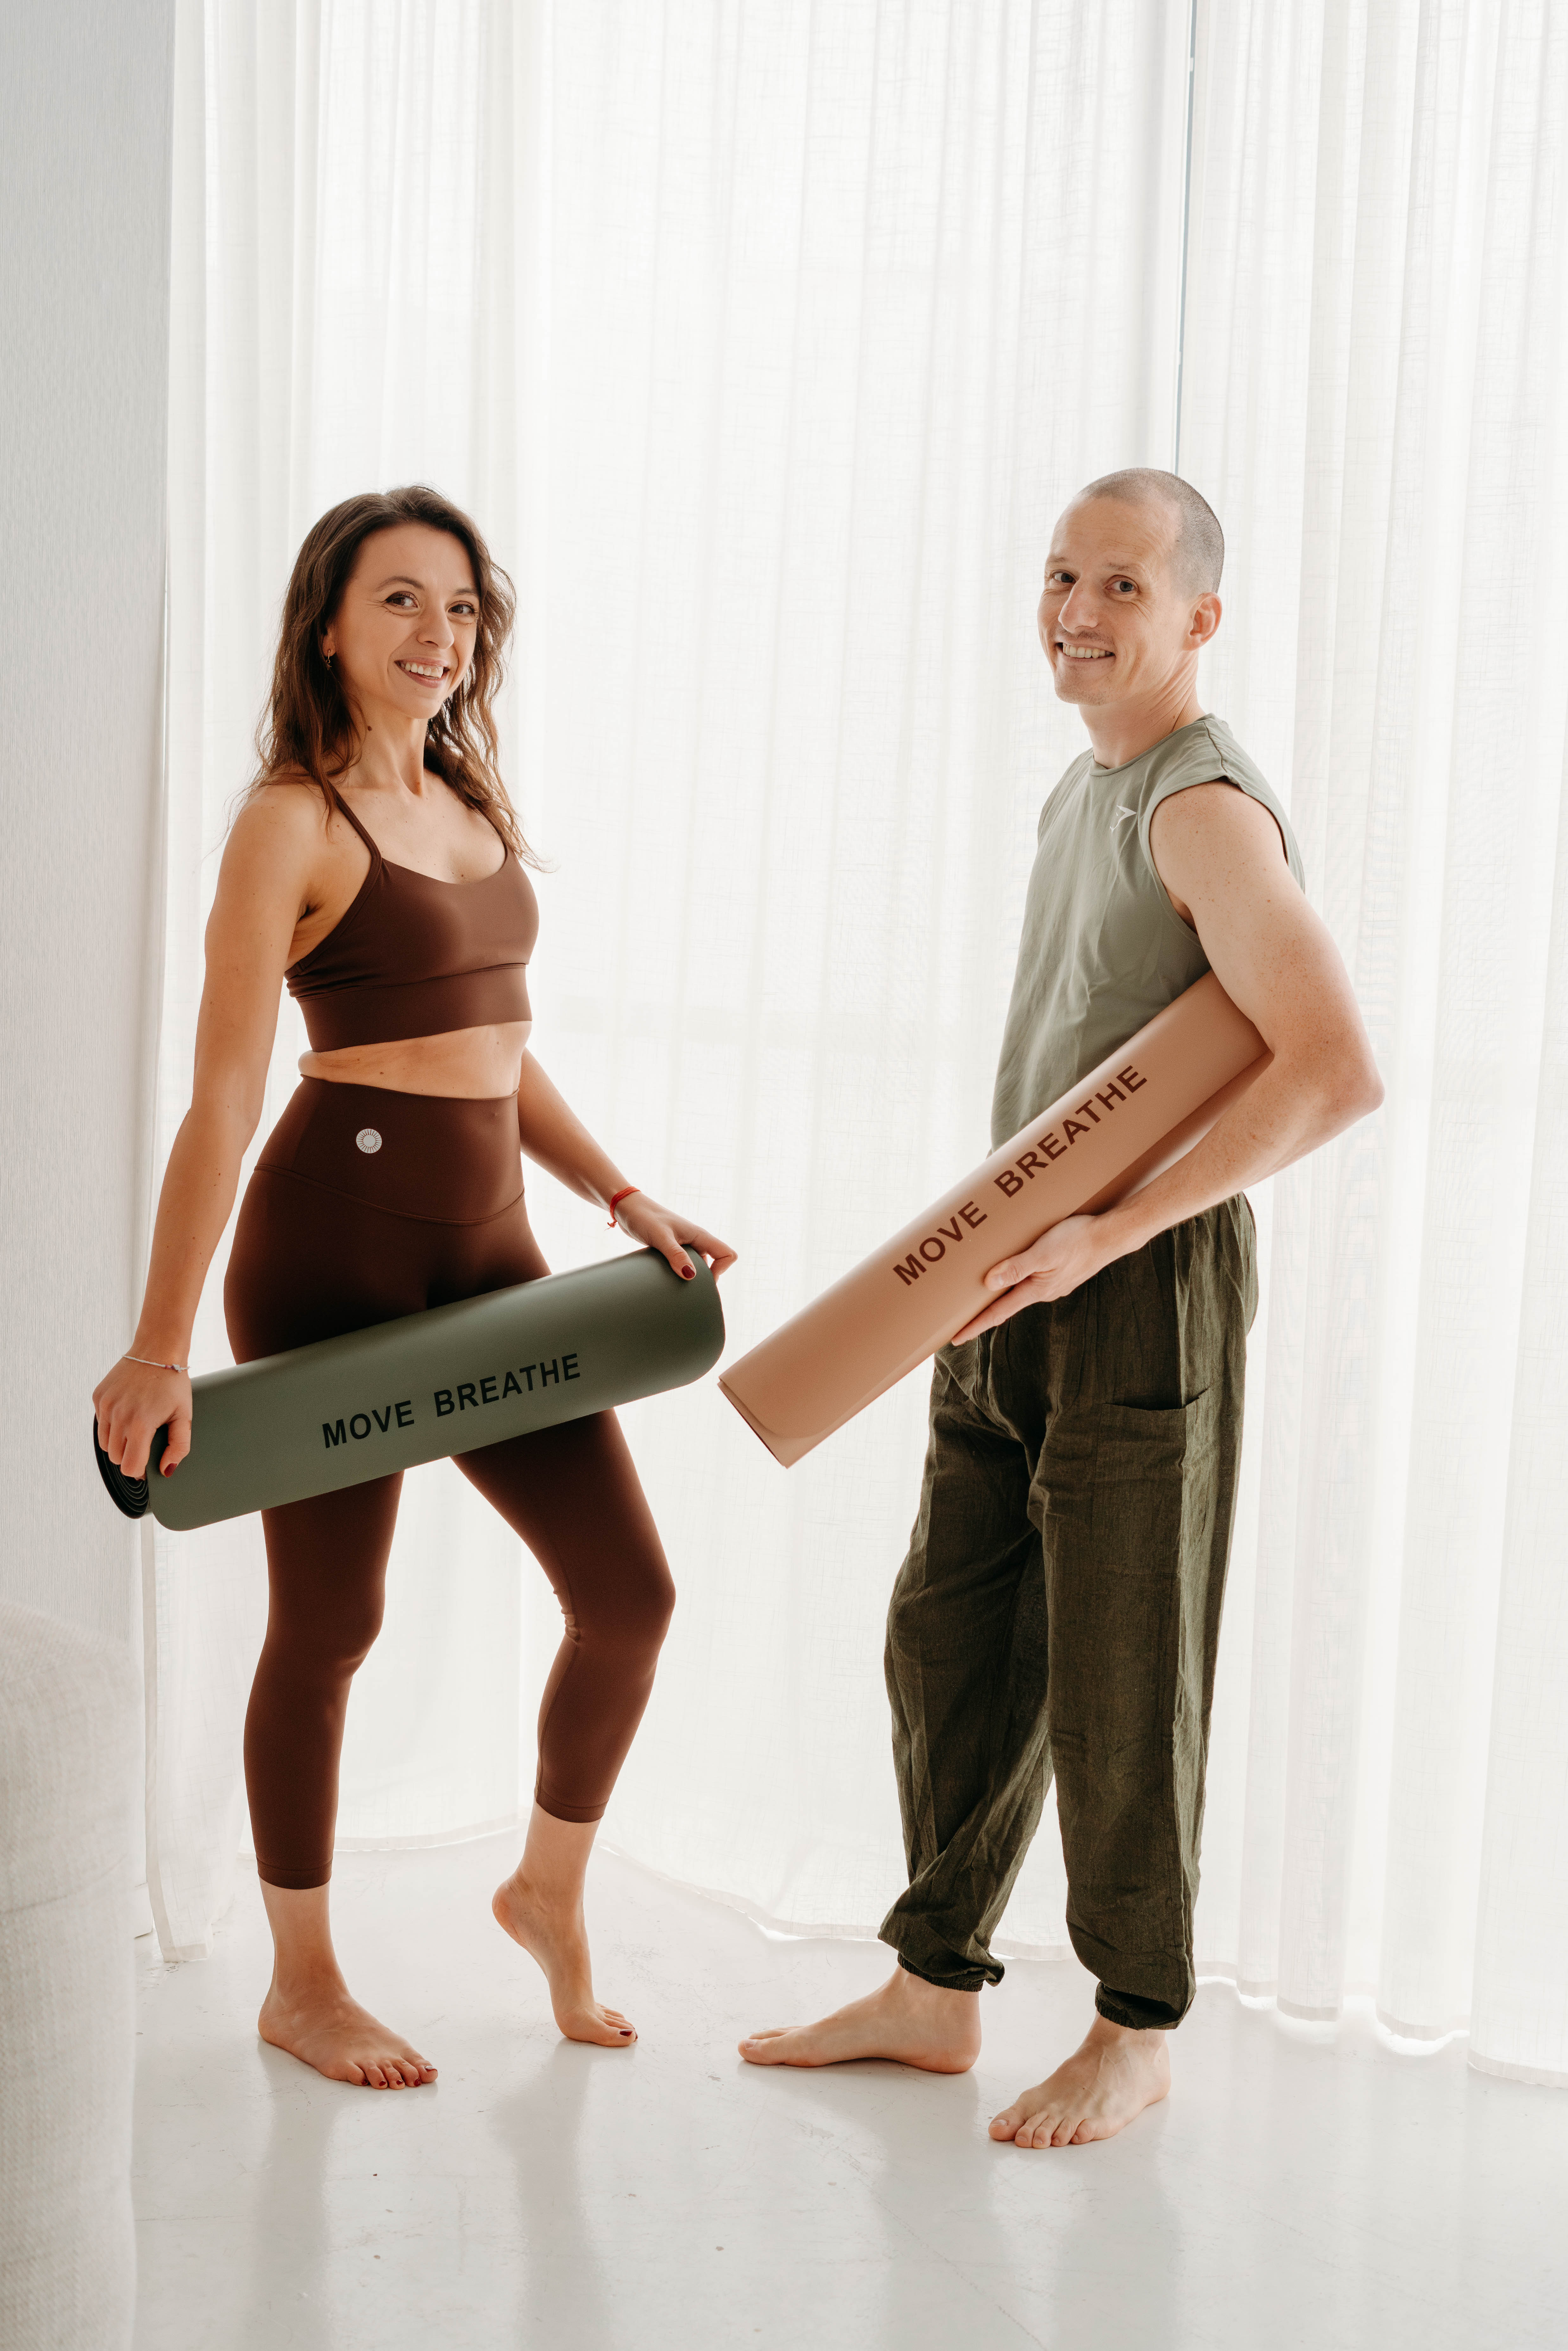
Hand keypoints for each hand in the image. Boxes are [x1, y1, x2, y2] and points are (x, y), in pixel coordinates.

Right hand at [92, 1357, 192, 1481]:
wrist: (157, 1350)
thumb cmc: (174, 1384)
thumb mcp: (185, 1416)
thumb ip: (179, 1446)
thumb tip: (166, 1469)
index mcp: (140, 1424)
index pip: (129, 1467)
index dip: (140, 1470)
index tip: (147, 1464)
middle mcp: (118, 1416)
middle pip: (116, 1458)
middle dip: (130, 1456)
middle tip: (145, 1443)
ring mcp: (105, 1406)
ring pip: (105, 1444)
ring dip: (119, 1443)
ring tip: (136, 1428)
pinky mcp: (98, 1397)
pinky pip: (100, 1424)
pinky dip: (111, 1425)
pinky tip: (127, 1412)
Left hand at [614, 1193, 737, 1283]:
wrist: (628, 1208)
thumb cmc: (644, 1217)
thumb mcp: (661, 1237)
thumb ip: (675, 1255)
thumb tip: (690, 1276)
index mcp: (699, 1235)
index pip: (727, 1254)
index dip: (721, 1270)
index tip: (701, 1280)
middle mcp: (695, 1240)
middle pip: (714, 1263)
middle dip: (704, 1278)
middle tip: (686, 1289)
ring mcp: (684, 1245)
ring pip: (698, 1265)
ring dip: (690, 1276)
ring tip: (674, 1285)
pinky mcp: (673, 1248)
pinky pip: (684, 1263)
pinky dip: (679, 1272)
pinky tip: (665, 1278)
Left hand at [949, 1213, 1112, 1342]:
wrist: (1112, 1235)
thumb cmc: (1078, 1240)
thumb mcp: (1044, 1252)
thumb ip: (1017, 1267)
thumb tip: (989, 1283)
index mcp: (1036, 1290)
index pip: (997, 1314)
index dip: (974, 1326)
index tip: (954, 1338)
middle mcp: (1043, 1291)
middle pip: (1005, 1304)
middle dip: (982, 1311)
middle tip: (958, 1317)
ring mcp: (1052, 1283)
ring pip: (1018, 1289)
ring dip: (999, 1292)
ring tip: (979, 1291)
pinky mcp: (1059, 1271)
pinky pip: (1031, 1277)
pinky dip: (1016, 1277)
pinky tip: (1013, 1268)